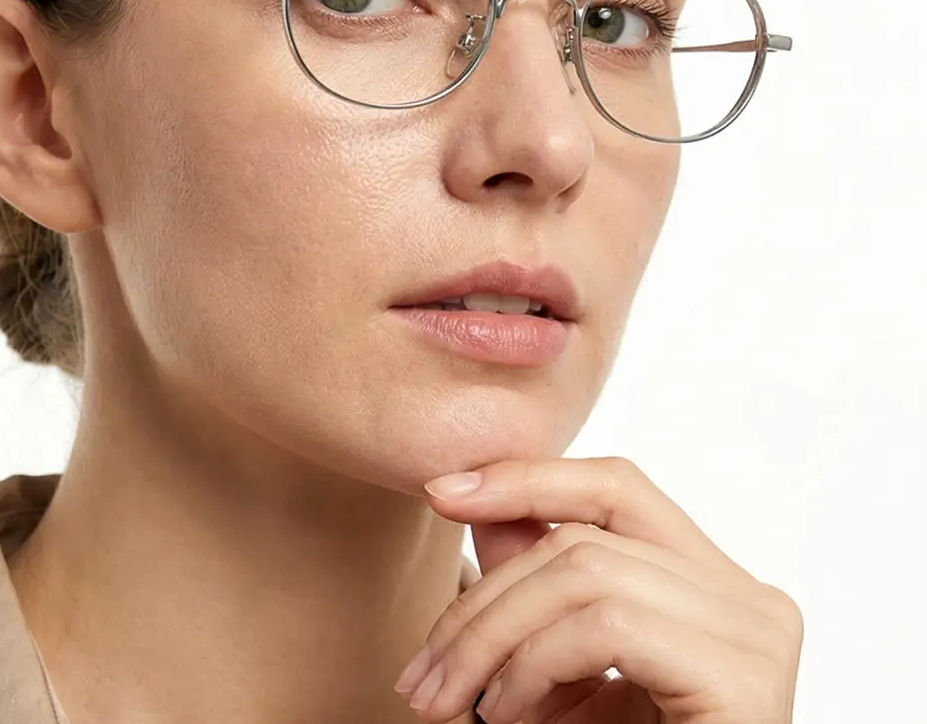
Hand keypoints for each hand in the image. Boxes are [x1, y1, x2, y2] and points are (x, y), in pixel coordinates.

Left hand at [393, 457, 802, 723]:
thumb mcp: (560, 669)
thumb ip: (531, 587)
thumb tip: (470, 499)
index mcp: (710, 584)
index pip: (615, 488)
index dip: (526, 478)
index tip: (441, 491)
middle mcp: (745, 596)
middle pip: (585, 535)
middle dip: (486, 595)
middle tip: (423, 671)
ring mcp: (754, 630)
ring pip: (584, 571)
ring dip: (496, 637)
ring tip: (464, 703)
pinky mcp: (744, 674)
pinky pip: (608, 625)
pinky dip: (535, 664)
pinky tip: (509, 716)